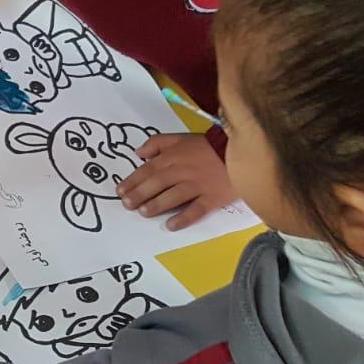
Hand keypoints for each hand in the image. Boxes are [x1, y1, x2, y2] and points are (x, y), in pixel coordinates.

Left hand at [116, 132, 236, 229]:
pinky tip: (170, 226)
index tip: (120, 191)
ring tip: (144, 213)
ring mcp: (198, 186)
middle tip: (127, 205)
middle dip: (139, 195)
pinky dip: (182, 219)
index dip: (132, 181)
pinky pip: (195, 210)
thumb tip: (138, 153)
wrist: (243, 150)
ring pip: (172, 197)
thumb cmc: (209, 145)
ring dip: (156, 205)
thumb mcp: (181, 137)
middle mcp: (182, 171)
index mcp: (173, 157)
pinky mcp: (212, 198)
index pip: (147, 169)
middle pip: (156, 184)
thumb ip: (158, 143)